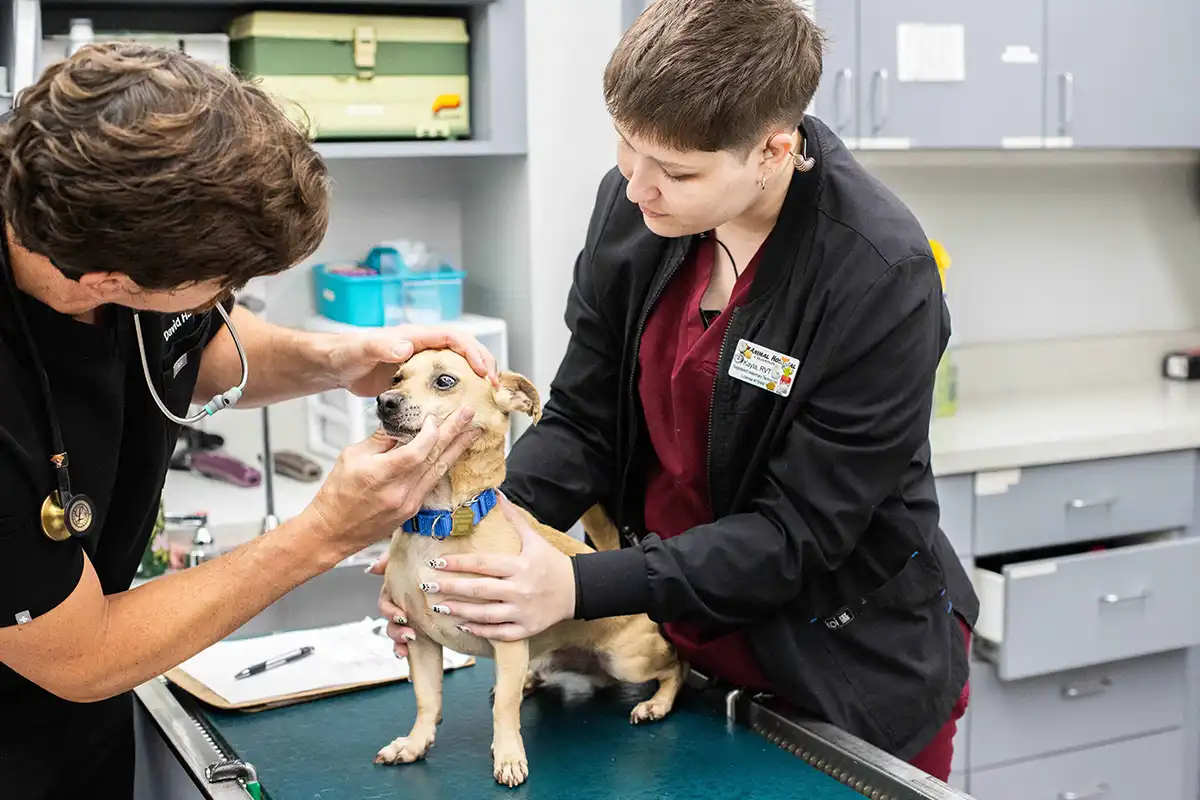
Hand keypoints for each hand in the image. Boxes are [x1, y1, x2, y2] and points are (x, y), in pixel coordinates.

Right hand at [302, 407, 480, 559]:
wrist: (332, 530)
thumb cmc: (337, 495)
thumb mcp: (352, 456)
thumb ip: (380, 440)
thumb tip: (401, 426)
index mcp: (381, 475)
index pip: (417, 451)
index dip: (430, 432)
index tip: (435, 418)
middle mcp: (399, 491)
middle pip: (434, 457)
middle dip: (453, 432)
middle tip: (468, 414)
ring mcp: (408, 503)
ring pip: (439, 471)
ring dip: (456, 449)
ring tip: (471, 432)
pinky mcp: (411, 510)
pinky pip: (432, 484)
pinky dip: (442, 466)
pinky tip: (453, 455)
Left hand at [329, 326, 497, 397]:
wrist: (335, 365)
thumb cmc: (345, 353)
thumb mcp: (361, 350)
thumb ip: (380, 347)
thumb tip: (405, 348)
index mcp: (415, 337)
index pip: (454, 338)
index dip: (473, 352)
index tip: (484, 372)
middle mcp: (422, 347)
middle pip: (463, 349)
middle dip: (483, 363)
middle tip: (495, 386)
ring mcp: (420, 363)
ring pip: (457, 365)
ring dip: (475, 377)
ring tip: (488, 396)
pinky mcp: (415, 378)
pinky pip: (444, 380)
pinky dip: (459, 390)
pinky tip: (463, 406)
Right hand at [366, 554, 415, 658]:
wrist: (451, 569)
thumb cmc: (425, 559)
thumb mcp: (408, 555)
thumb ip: (389, 559)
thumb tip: (372, 567)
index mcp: (396, 590)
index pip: (385, 604)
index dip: (390, 612)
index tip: (401, 617)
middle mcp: (401, 606)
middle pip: (391, 624)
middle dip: (396, 632)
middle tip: (409, 634)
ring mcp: (412, 618)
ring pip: (398, 635)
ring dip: (400, 642)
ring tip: (409, 644)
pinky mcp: (425, 628)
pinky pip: (412, 643)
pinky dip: (407, 651)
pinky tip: (408, 658)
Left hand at [424, 496, 575, 640]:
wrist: (576, 591)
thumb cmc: (551, 562)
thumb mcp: (534, 539)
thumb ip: (513, 518)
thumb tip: (496, 494)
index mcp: (520, 566)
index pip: (483, 563)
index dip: (458, 563)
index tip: (436, 562)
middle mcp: (520, 589)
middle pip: (479, 589)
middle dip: (451, 587)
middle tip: (427, 585)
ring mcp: (522, 612)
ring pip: (485, 614)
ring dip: (459, 611)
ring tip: (437, 607)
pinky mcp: (526, 629)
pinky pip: (498, 633)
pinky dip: (479, 630)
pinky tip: (463, 624)